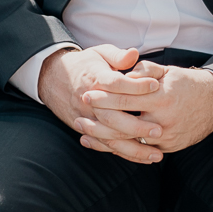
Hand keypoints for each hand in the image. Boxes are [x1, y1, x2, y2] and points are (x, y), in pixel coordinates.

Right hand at [37, 44, 160, 162]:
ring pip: (110, 136)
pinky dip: (123, 153)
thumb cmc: (84, 65)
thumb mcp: (99, 53)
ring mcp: (87, 118)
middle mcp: (90, 101)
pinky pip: (105, 145)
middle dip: (137, 125)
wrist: (53, 78)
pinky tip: (142, 158)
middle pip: (113, 117)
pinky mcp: (85, 129)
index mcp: (95, 79)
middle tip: (159, 129)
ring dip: (134, 147)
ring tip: (157, 154)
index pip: (116, 83)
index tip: (155, 85)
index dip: (136, 85)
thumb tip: (134, 54)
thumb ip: (118, 55)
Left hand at [76, 63, 212, 156]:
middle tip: (80, 114)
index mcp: (161, 97)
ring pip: (129, 142)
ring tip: (84, 133)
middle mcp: (164, 120)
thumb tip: (123, 73)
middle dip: (99, 120)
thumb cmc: (187, 84)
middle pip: (124, 124)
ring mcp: (167, 137)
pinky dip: (121, 148)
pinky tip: (103, 144)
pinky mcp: (168, 148)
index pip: (126, 99)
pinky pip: (140, 150)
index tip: (88, 94)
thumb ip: (144, 70)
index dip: (105, 97)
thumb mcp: (167, 71)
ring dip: (104, 139)